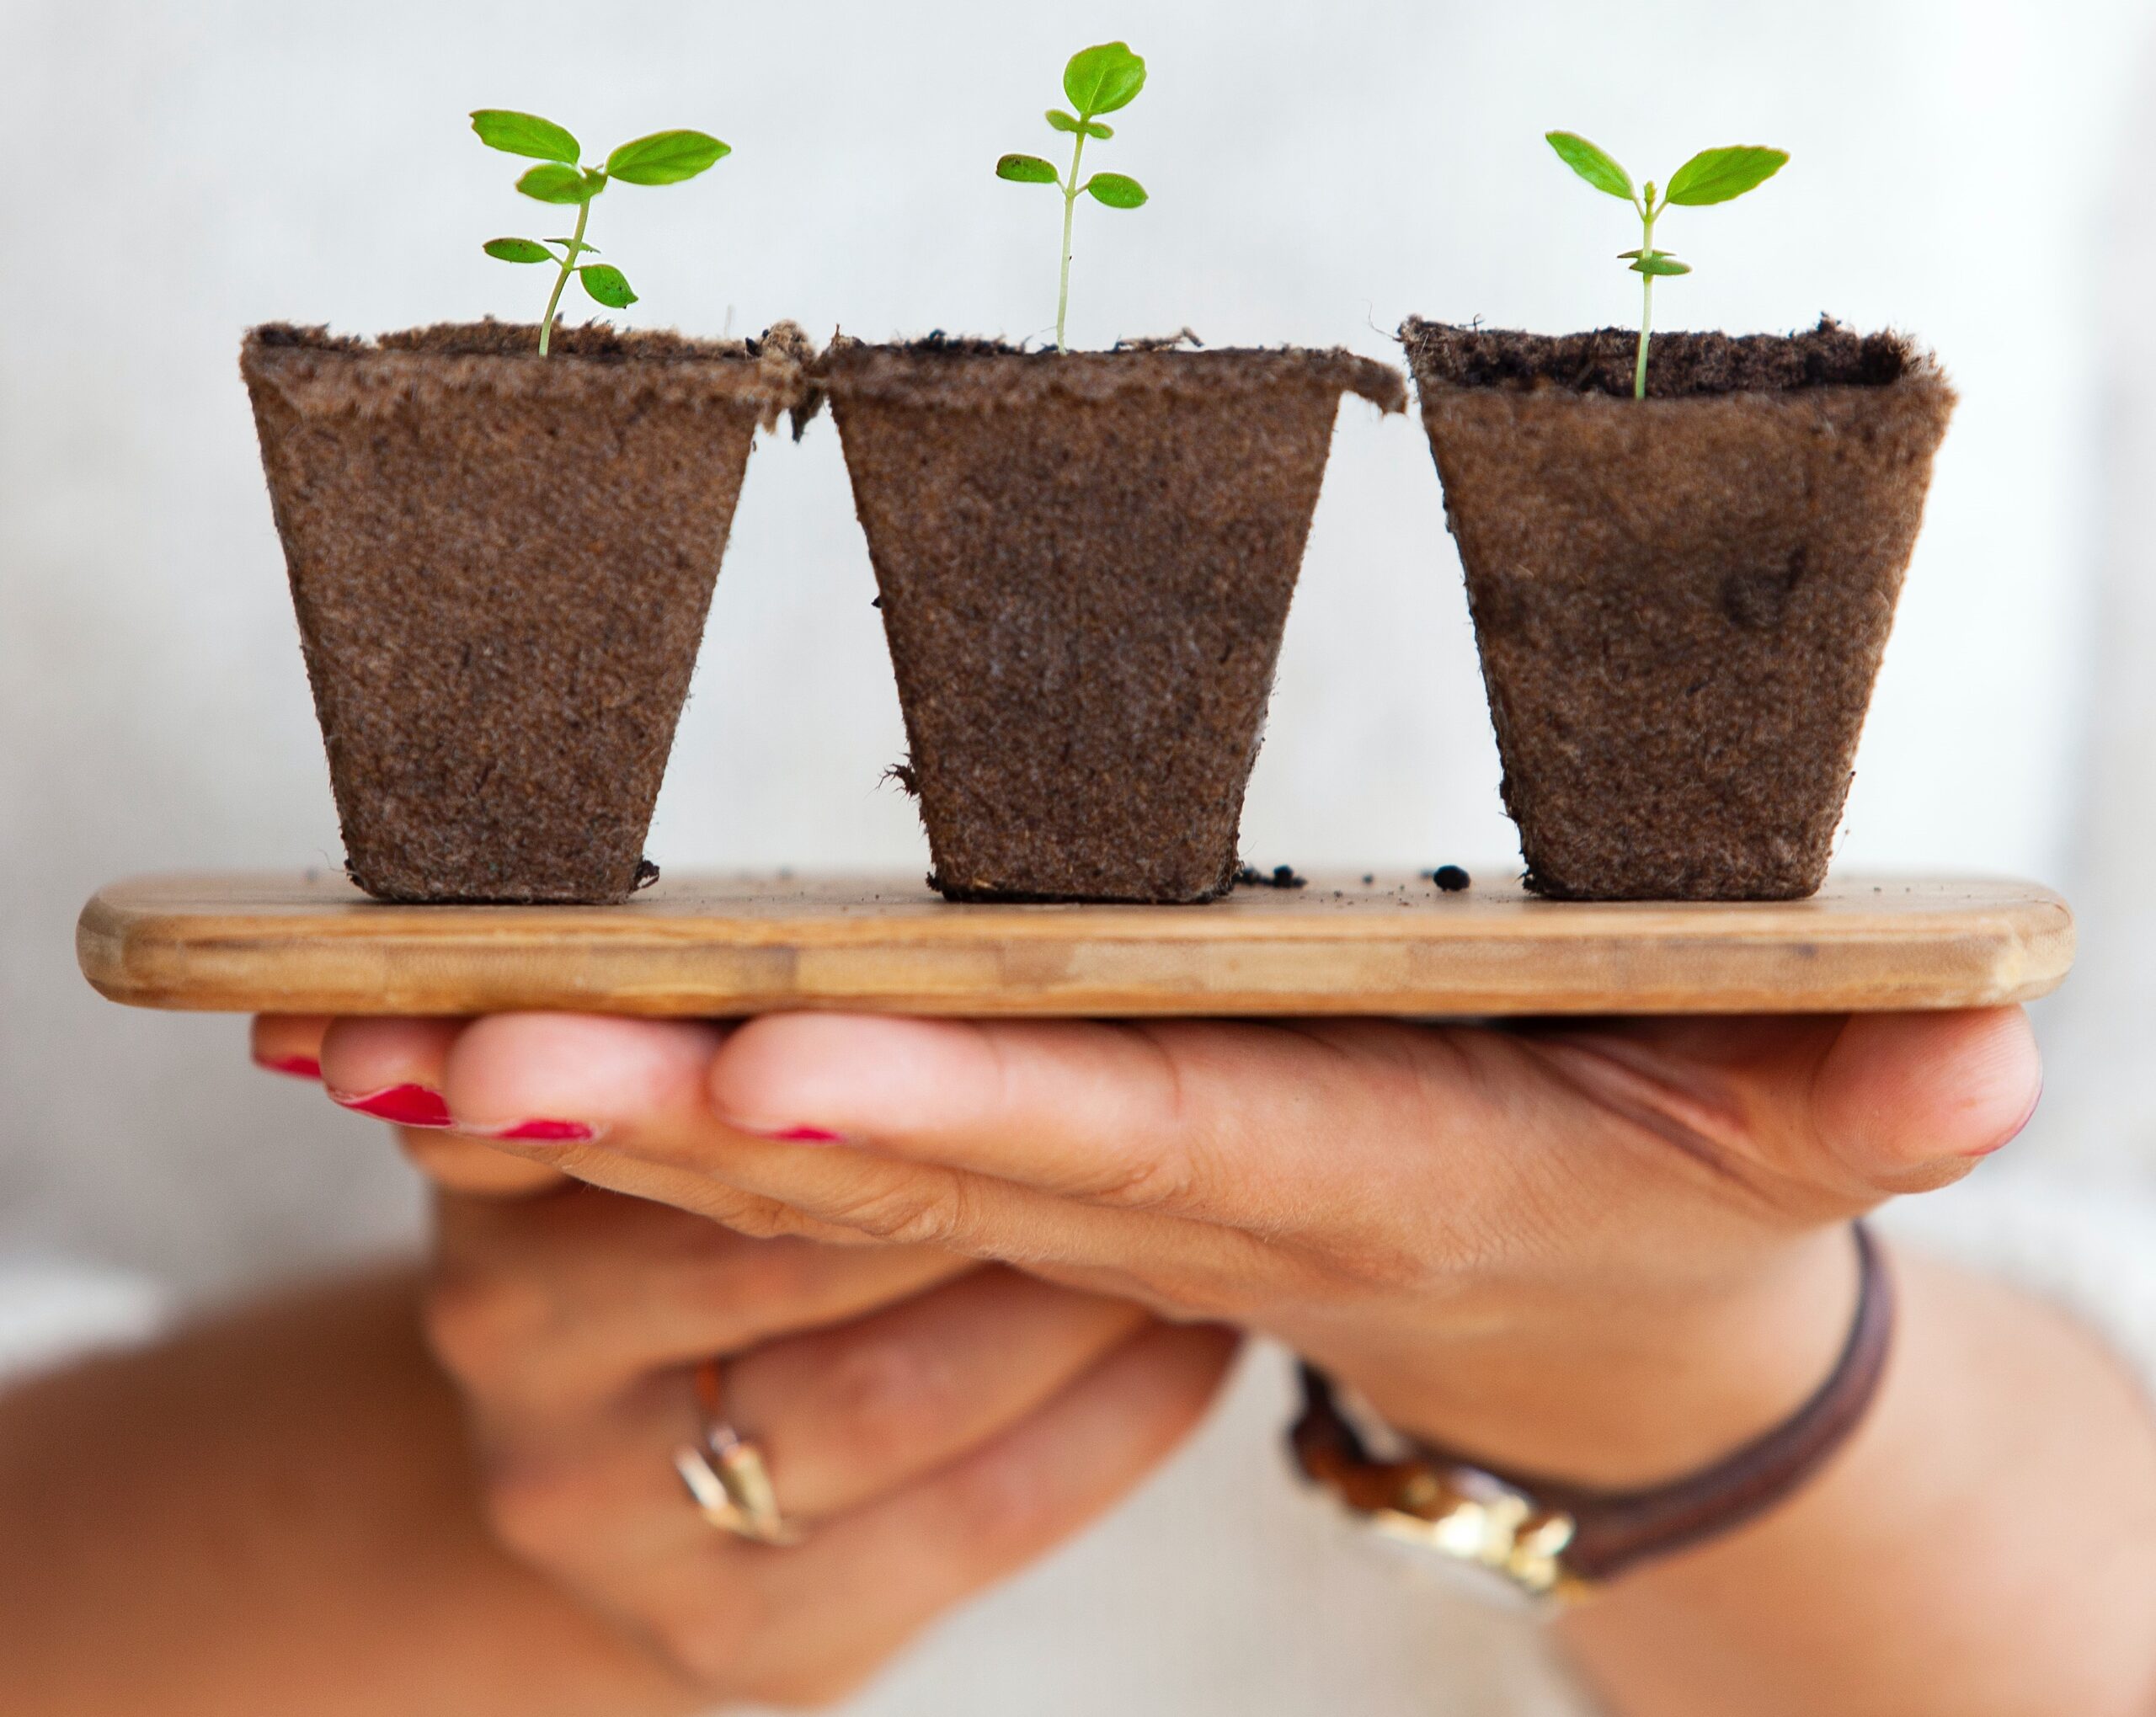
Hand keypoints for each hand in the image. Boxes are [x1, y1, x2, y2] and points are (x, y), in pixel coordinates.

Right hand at [251, 1017, 1235, 1707]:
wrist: (623, 1473)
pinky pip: (977, 1515)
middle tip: (1164, 1074)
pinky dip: (1111, 1421)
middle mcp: (507, 1337)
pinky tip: (1197, 1346)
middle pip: (787, 1239)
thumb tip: (812, 890)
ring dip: (1076, 1300)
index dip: (771, 1068)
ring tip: (1205, 1218)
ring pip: (893, 1389)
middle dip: (987, 1167)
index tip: (903, 1025)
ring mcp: (606, 1514)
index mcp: (488, 1160)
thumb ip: (676, 1018)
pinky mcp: (739, 1637)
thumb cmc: (684, 1229)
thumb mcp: (647, 1098)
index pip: (649, 1089)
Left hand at [281, 1008, 2037, 1489]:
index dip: (962, 1111)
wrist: (1550, 1295)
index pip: (1119, 1145)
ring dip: (612, 1122)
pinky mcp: (999, 1175)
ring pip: (810, 1169)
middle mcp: (1149, 1202)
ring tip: (403, 1043)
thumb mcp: (1766, 1138)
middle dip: (690, 1113)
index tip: (789, 1064)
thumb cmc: (1636, 1181)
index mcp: (1315, 1174)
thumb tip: (1983, 1052)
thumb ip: (1848, 1095)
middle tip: (475, 1041)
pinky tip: (460, 1065)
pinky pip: (788, 1163)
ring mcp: (1050, 1200)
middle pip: (898, 1159)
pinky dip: (631, 1119)